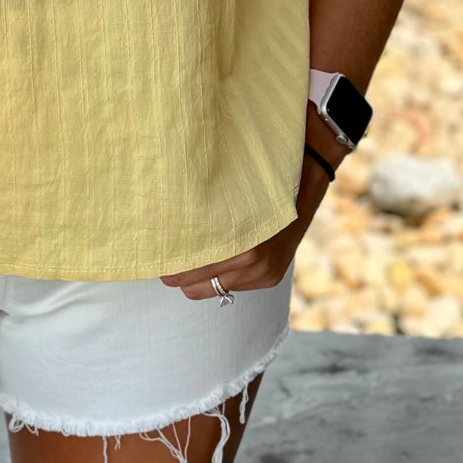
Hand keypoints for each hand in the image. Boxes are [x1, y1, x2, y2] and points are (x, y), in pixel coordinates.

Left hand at [159, 152, 333, 299]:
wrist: (308, 174)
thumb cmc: (262, 177)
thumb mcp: (229, 192)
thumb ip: (204, 213)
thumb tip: (167, 220)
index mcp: (241, 244)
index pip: (190, 267)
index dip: (169, 262)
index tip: (155, 254)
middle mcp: (253, 263)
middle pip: (195, 285)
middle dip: (179, 273)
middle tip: (164, 258)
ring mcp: (264, 273)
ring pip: (211, 289)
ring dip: (198, 277)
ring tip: (186, 257)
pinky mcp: (271, 277)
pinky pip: (231, 287)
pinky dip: (219, 275)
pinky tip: (215, 256)